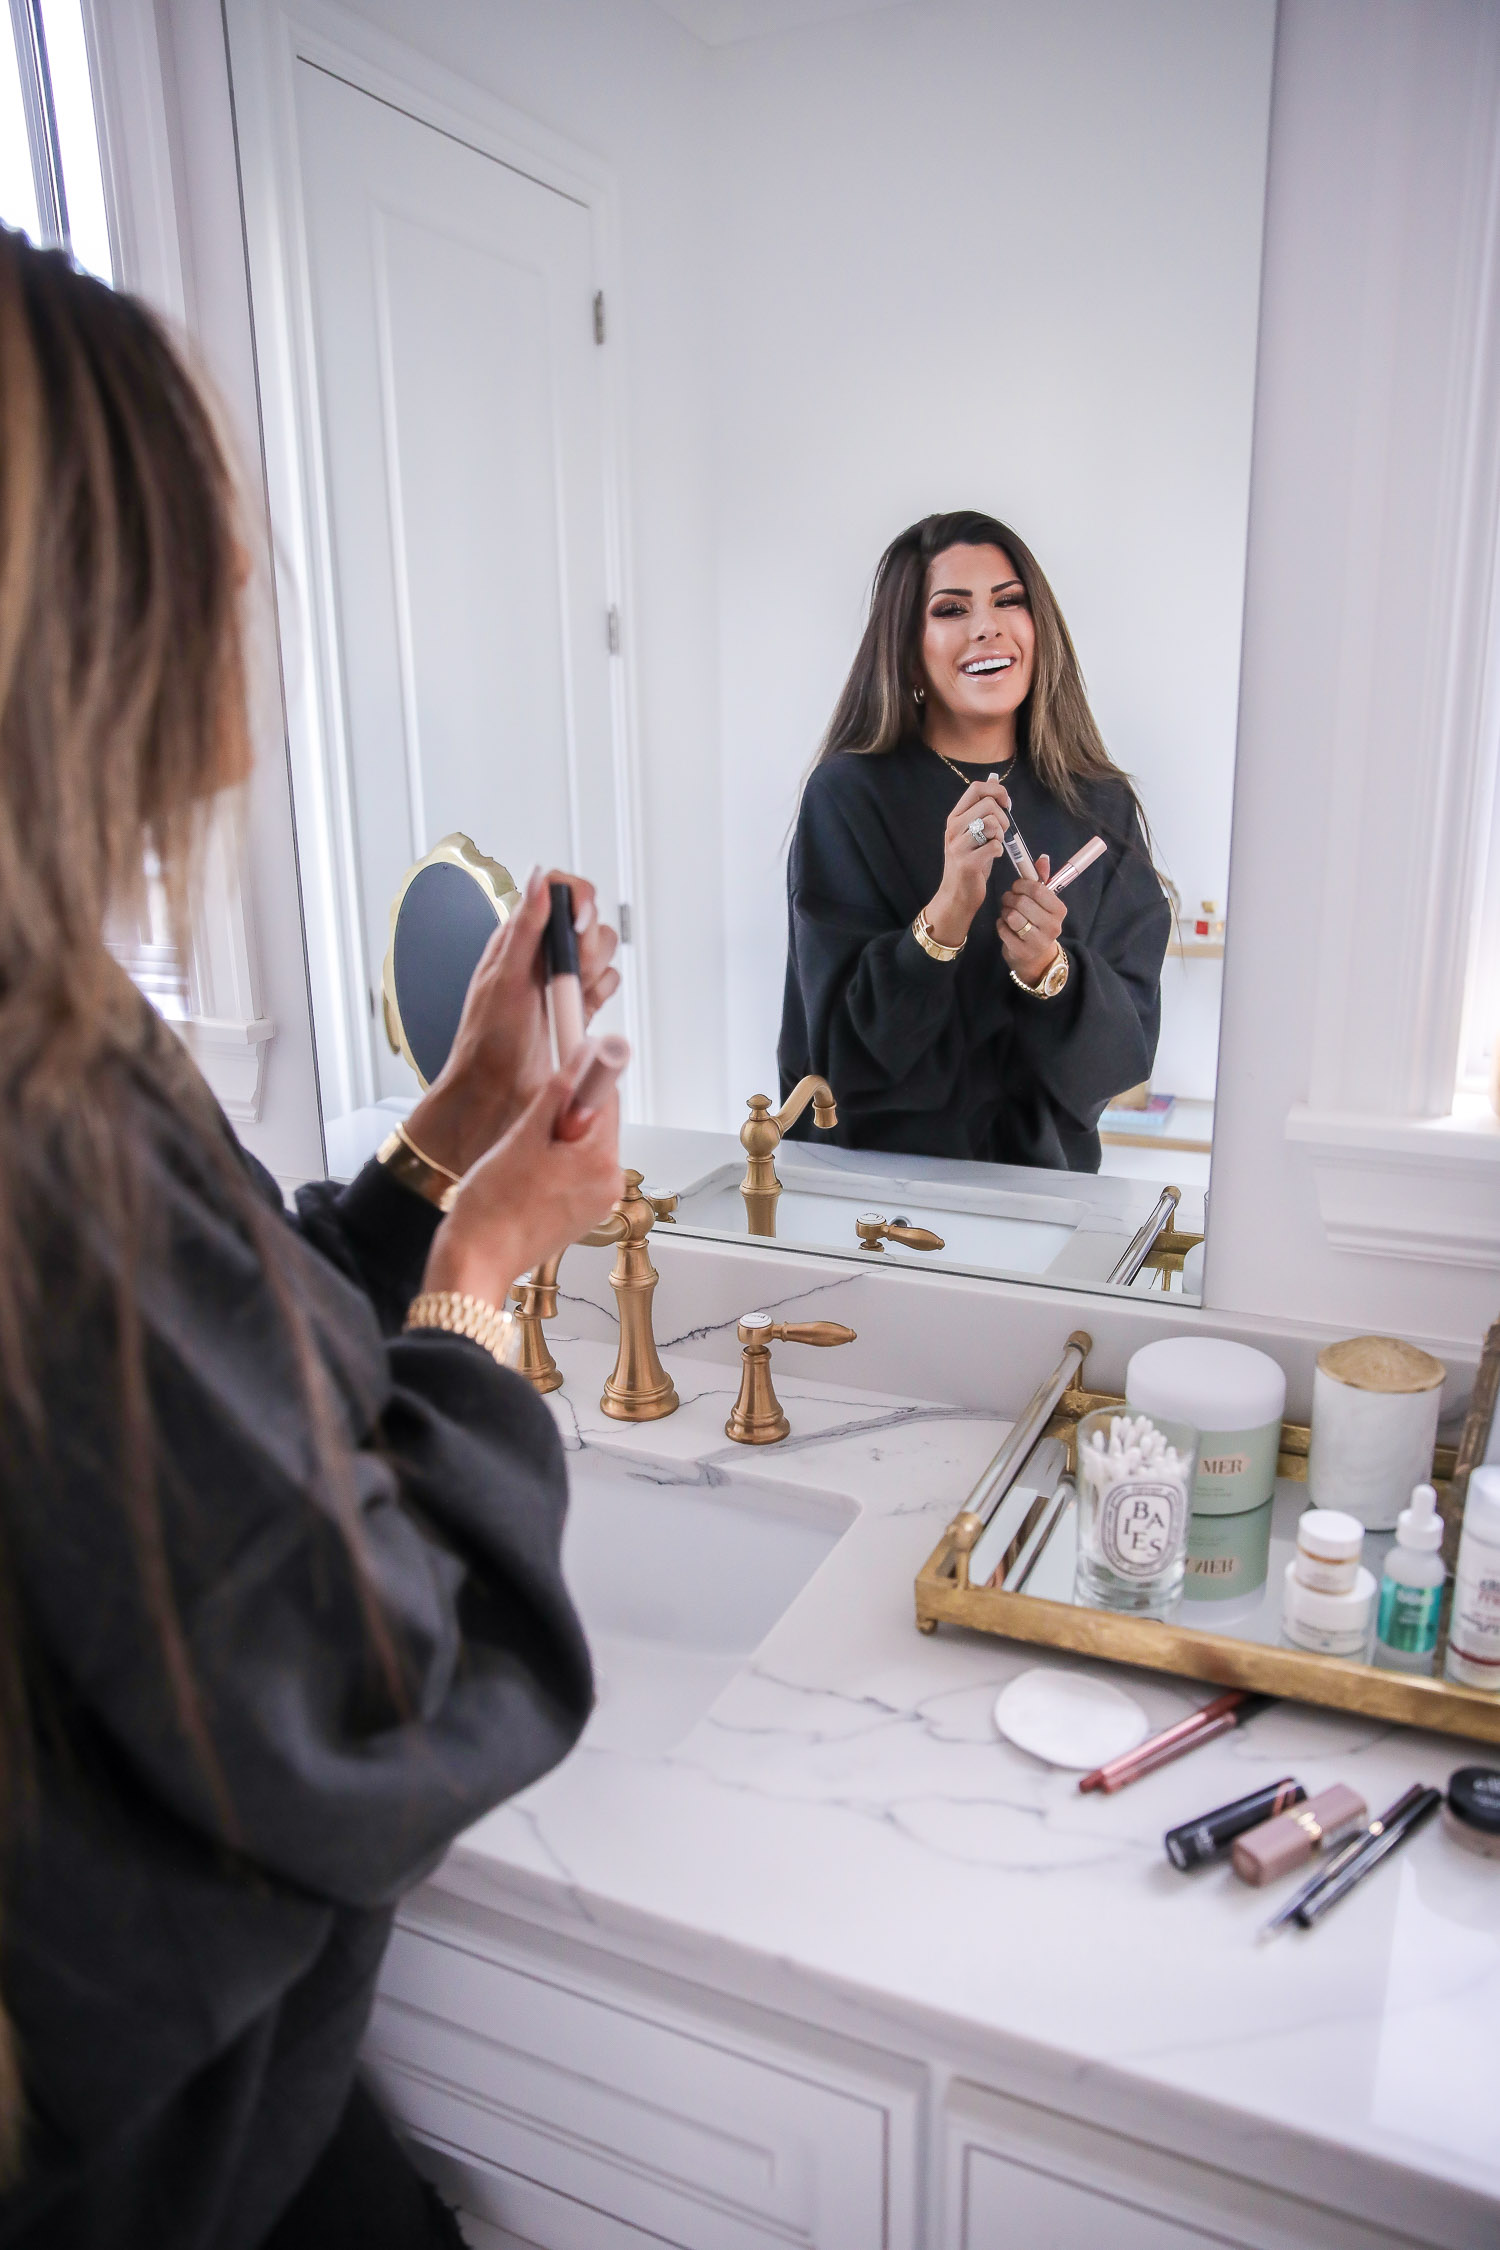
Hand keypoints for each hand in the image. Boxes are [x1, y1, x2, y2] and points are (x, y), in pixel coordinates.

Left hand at [405, 866, 620, 1177]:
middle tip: (571, 973)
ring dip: (596, 972)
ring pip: (603, 953)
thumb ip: (526, 927)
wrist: (495, 1092)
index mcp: (519, 936)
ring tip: (572, 997)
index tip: (577, 923)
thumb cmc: (486, 1037)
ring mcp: (563, 979)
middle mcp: (543, 953)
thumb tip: (540, 878)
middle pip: (588, 921)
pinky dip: (602, 994)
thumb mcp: (504, 976)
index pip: (558, 891)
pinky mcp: (580, 1005)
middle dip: (588, 946)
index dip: (577, 897)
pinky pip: (608, 984)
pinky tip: (582, 1010)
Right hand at [420, 1057, 623, 1307]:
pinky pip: (576, 1170)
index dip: (584, 1073)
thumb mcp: (522, 1137)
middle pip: (598, 1121)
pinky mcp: (583, 1213)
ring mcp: (597, 1202)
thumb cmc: (491, 1208)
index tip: (567, 1055)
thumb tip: (585, 1055)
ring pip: (584, 1146)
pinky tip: (526, 1174)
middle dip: (565, 1111)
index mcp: (601, 1163)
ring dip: (557, 1137)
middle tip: (529, 1124)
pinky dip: (555, 1161)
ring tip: (521, 1156)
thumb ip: (558, 1094)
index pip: (607, 1097)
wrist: (475, 1261)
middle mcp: (609, 1184)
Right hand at [922, 778, 1011, 946]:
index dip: (997, 791)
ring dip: (1001, 834)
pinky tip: (993, 857)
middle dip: (1004, 817)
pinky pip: (995, 846)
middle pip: (988, 804)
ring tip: (996, 844)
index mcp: (955, 817)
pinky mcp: (967, 863)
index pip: (976, 788)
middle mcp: (953, 829)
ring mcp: (958, 846)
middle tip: (1002, 833)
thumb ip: (982, 809)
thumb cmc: (970, 861)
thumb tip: (995, 782)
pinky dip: (1000, 851)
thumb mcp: (974, 832)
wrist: (957, 894)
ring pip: (992, 823)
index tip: (1006, 804)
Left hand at [998, 853, 1066, 984]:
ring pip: (1012, 916)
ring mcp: (1037, 941)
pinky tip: (1006, 926)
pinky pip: (1003, 930)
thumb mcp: (1044, 902)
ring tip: (1008, 913)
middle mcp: (1052, 926)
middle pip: (1022, 902)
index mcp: (1059, 910)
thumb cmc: (1038, 923)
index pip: (1037, 889)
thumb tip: (1043, 858)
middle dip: (1010, 898)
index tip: (1017, 887)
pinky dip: (1001, 925)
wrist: (1036, 957)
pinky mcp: (1022, 951)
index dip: (1021, 884)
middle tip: (1009, 900)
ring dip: (1005, 911)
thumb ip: (1042, 879)